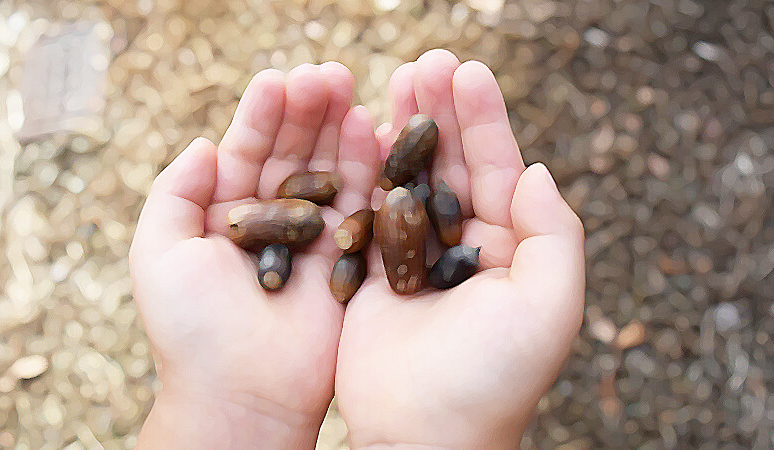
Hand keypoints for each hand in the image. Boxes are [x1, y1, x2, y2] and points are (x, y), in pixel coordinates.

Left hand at [129, 63, 380, 447]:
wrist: (242, 392)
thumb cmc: (191, 327)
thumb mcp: (157, 251)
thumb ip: (175, 192)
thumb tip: (204, 143)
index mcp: (226, 215)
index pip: (247, 152)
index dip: (262, 115)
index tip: (279, 79)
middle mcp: (273, 222)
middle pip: (293, 155)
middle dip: (308, 112)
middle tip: (327, 74)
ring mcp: (313, 240)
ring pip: (329, 172)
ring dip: (339, 130)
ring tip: (349, 88)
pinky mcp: (347, 260)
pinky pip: (360, 206)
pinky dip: (367, 169)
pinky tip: (372, 130)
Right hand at [335, 50, 585, 448]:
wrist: (424, 434)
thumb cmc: (493, 376)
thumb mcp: (550, 306)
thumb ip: (555, 234)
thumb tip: (537, 169)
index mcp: (511, 249)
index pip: (499, 170)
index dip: (484, 120)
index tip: (467, 70)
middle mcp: (464, 248)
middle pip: (451, 165)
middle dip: (441, 112)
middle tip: (427, 59)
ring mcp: (415, 258)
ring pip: (409, 179)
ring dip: (403, 130)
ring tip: (396, 80)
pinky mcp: (371, 273)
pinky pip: (369, 211)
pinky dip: (365, 172)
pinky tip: (359, 132)